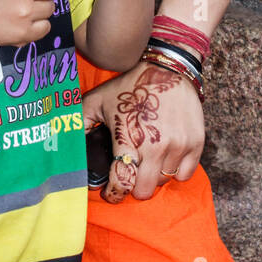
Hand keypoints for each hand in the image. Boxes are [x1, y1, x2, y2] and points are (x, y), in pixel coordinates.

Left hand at [82, 57, 203, 202]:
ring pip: (163, 181)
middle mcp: (155, 146)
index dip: (114, 194)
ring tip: (147, 161)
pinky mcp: (196, 142)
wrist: (167, 67)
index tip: (111, 192)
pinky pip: (185, 174)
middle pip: (144, 190)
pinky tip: (166, 157)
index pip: (122, 182)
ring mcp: (178, 145)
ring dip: (154, 176)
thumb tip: (65, 141)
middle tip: (130, 175)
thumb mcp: (97, 100)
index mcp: (128, 138)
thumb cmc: (130, 85)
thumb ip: (80, 121)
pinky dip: (175, 170)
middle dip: (134, 187)